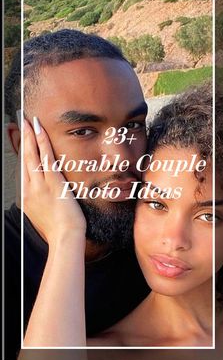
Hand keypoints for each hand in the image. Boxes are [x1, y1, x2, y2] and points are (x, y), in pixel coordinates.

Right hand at [23, 117, 86, 246]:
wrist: (65, 237)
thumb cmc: (57, 229)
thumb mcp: (43, 215)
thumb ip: (39, 202)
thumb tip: (42, 194)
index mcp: (26, 197)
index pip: (22, 170)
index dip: (21, 153)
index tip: (21, 143)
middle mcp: (29, 189)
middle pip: (23, 159)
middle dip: (22, 140)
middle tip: (21, 124)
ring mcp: (39, 184)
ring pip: (32, 155)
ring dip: (30, 136)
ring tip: (29, 122)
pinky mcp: (52, 181)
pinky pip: (46, 158)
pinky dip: (42, 143)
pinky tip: (39, 132)